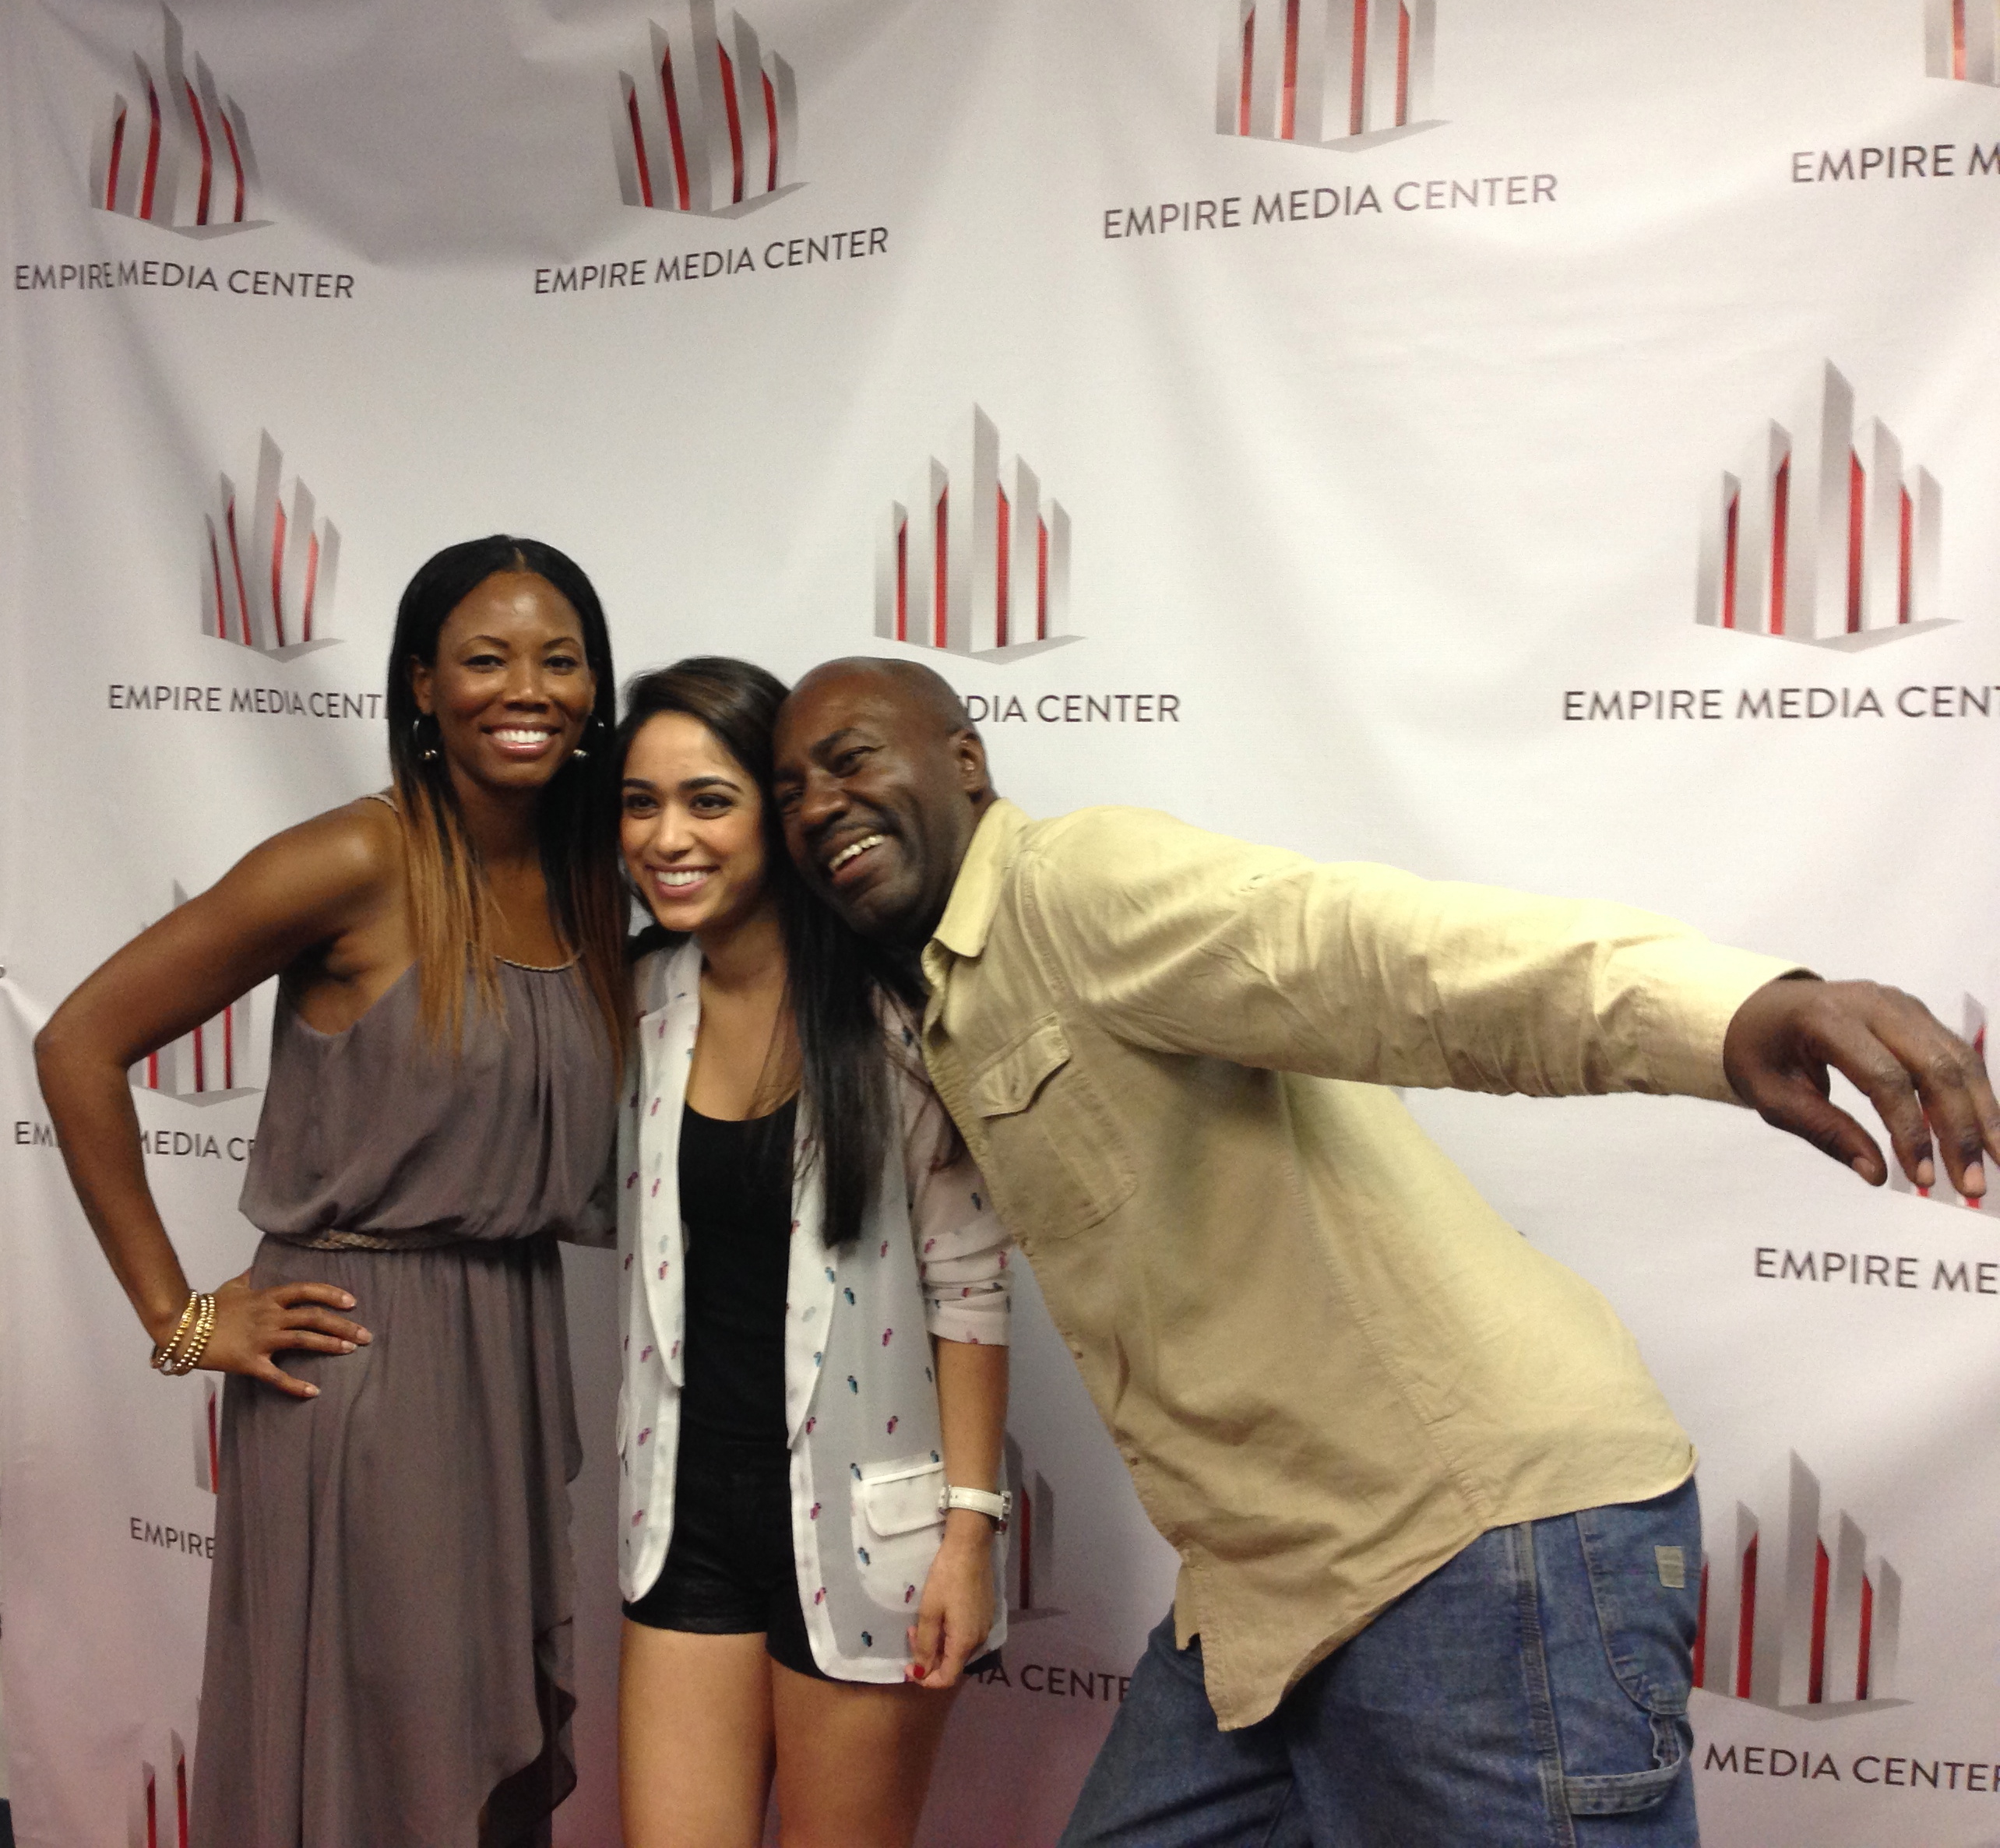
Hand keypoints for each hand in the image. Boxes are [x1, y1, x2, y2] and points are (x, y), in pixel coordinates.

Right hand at [179, 1272, 371, 1399]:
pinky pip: (277, 1375)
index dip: (331, 1294)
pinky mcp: (250, 1361)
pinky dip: (296, 1385)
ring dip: (330, 1345)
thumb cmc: (208, 1307)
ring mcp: (262, 1338)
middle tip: (366, 1335)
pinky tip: (314, 1392)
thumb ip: (251, 1278)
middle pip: (314, 1317)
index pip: (307, 1291)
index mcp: (268, 1297)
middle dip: (343, 1325)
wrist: (183, 1327)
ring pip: (304, 1339)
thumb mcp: (233, 1286)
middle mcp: (270, 1315)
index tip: (352, 1302)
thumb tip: (258, 1268)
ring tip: (351, 1350)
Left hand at [904, 1516, 996, 1689]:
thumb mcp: (929, 1611)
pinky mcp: (985, 1615)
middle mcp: (979, 1640)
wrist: (970, 1548)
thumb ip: (925, 1645)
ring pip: (958, 1650)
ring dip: (938, 1645)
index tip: (908, 1666)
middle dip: (928, 1657)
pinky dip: (949, 1635)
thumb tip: (920, 1672)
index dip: (925, 1679)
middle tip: (912, 1634)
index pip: (946, 1679)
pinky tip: (939, 1616)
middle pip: (952, 1664)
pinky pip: (965, 1637)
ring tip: (922, 1624)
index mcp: (964, 1643)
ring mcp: (984, 1627)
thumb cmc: (946, 1578)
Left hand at [1723, 977, 1999, 1195]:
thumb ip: (1825, 1131)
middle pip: (1934, 1067)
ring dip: (1983, 1116)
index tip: (1921, 1178)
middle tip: (1972, 1185)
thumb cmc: (1761, 1052)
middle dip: (1960, 1130)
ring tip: (1997, 1164)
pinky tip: (1987, 1134)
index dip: (1910, 1131)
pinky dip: (1976, 1096)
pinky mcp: (1917, 1013)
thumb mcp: (1771, 1096)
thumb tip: (1877, 1174)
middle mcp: (1873, 1003)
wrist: (1760, 1006)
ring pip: (1957, 1060)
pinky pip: (1956, 1055)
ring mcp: (1901, 1004)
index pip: (1885, 1078)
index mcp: (1827, 1020)